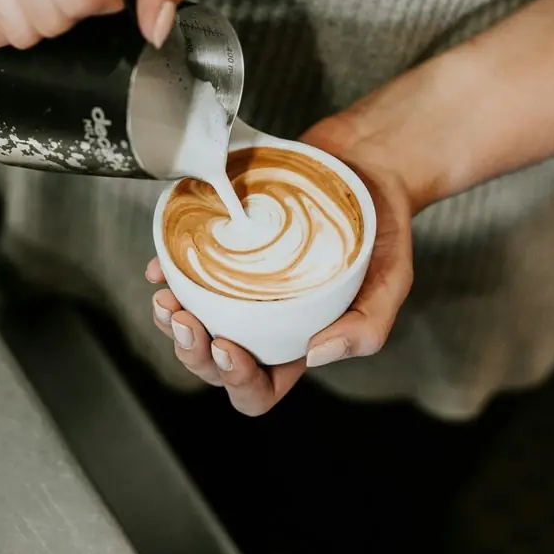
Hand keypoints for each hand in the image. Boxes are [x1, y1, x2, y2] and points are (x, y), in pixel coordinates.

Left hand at [146, 122, 417, 416]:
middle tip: (185, 320)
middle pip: (214, 363)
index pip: (260, 389)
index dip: (236, 381)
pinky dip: (166, 274)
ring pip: (193, 323)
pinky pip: (185, 273)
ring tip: (166, 299)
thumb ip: (367, 326)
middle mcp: (264, 322)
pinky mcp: (227, 251)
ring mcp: (241, 288)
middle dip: (192, 352)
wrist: (368, 165)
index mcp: (298, 343)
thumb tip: (315, 356)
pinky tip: (161, 268)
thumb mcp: (393, 280)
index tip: (227, 346)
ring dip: (171, 322)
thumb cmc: (382, 228)